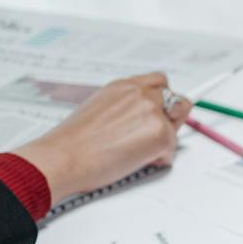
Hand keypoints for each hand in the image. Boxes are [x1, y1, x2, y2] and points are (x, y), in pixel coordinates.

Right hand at [12, 73, 190, 201]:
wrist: (63, 157)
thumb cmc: (74, 142)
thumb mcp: (99, 110)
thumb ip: (125, 108)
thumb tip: (139, 119)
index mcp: (123, 86)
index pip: (160, 81)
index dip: (164, 100)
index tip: (161, 114)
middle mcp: (139, 94)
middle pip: (179, 102)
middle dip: (172, 120)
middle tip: (154, 138)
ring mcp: (151, 111)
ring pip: (176, 128)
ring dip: (163, 142)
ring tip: (135, 152)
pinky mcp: (160, 133)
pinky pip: (171, 151)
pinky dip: (158, 160)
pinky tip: (133, 161)